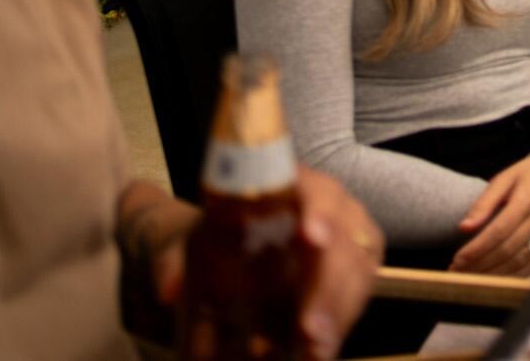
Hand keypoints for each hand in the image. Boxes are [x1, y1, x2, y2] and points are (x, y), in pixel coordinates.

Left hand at [118, 170, 382, 360]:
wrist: (232, 253)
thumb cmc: (214, 240)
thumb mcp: (185, 244)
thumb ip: (173, 261)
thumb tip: (170, 290)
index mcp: (289, 185)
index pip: (312, 187)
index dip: (316, 208)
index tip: (309, 235)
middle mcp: (327, 205)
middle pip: (343, 232)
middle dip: (330, 281)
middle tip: (308, 327)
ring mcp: (347, 236)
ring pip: (359, 265)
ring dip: (339, 309)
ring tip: (314, 348)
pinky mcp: (354, 269)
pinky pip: (360, 292)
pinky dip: (341, 323)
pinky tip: (319, 350)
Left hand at [451, 155, 529, 276]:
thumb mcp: (507, 177)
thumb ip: (485, 202)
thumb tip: (464, 227)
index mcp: (529, 196)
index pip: (499, 230)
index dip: (476, 249)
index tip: (457, 260)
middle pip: (508, 250)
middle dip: (481, 265)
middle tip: (459, 273)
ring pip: (521, 263)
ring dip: (494, 275)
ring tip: (473, 278)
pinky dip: (514, 276)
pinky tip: (498, 278)